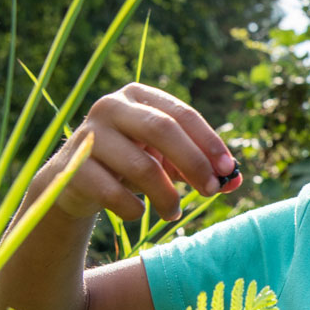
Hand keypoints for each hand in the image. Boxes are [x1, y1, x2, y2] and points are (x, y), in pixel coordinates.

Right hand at [35, 83, 239, 222]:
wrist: (76, 182)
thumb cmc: (131, 165)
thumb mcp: (167, 161)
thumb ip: (202, 167)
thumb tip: (236, 180)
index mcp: (139, 96)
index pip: (182, 114)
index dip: (208, 142)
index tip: (228, 169)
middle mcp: (111, 106)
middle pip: (161, 130)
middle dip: (193, 163)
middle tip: (210, 191)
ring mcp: (89, 136)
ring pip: (141, 167)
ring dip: (166, 197)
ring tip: (173, 213)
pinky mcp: (73, 167)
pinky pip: (114, 194)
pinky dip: (134, 209)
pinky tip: (139, 212)